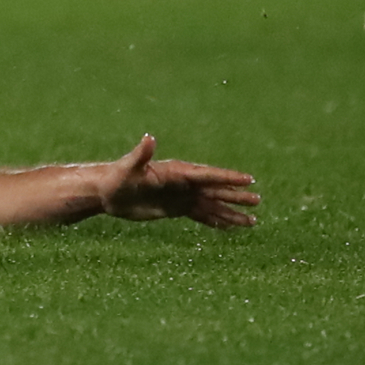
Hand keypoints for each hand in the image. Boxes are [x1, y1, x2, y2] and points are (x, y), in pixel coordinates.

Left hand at [96, 134, 257, 229]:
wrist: (106, 193)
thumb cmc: (117, 177)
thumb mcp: (129, 167)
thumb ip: (141, 154)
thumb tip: (149, 138)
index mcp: (176, 172)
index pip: (207, 174)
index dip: (228, 177)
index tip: (249, 180)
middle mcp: (182, 183)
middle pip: (215, 189)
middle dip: (236, 195)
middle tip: (258, 200)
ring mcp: (181, 196)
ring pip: (212, 205)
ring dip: (231, 212)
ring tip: (253, 221)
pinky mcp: (175, 208)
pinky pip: (201, 215)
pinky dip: (216, 221)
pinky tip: (231, 227)